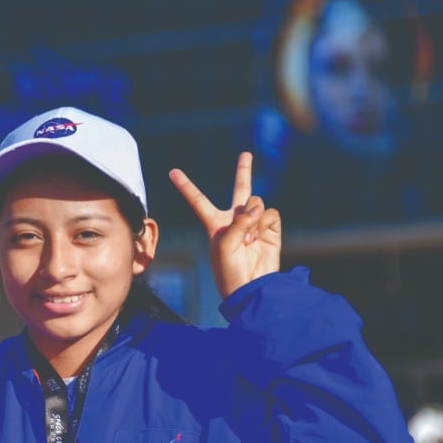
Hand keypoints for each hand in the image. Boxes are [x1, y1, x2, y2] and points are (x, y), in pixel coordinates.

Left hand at [168, 152, 281, 299]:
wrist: (251, 288)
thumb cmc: (229, 271)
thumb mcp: (225, 245)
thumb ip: (240, 221)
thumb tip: (259, 209)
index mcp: (214, 223)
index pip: (199, 200)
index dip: (186, 186)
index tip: (172, 171)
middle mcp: (235, 220)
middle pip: (240, 189)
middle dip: (244, 171)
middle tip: (246, 154)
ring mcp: (254, 224)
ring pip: (256, 202)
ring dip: (252, 218)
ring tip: (248, 240)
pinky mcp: (270, 229)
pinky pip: (270, 214)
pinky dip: (264, 224)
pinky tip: (258, 239)